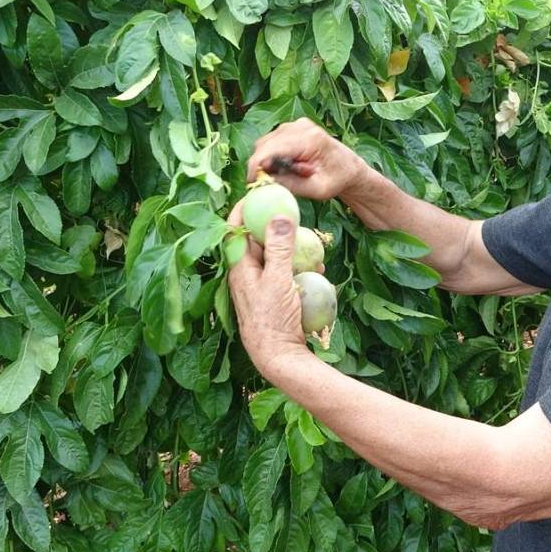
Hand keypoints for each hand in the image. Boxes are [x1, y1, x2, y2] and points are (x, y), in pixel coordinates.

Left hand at [227, 203, 308, 371]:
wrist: (277, 358)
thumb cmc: (274, 320)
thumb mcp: (279, 280)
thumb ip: (280, 248)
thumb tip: (279, 216)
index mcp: (239, 269)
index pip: (235, 231)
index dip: (243, 209)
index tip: (259, 193)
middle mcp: (245, 276)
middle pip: (256, 243)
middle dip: (276, 230)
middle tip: (294, 218)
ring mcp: (258, 288)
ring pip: (273, 259)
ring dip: (292, 252)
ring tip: (313, 254)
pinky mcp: (271, 298)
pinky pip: (283, 275)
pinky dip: (297, 270)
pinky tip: (315, 274)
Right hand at [248, 118, 367, 200]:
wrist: (348, 168)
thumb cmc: (336, 180)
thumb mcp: (317, 190)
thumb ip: (291, 185)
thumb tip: (265, 179)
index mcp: (310, 139)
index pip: (272, 148)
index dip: (256, 164)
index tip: (251, 182)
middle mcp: (301, 126)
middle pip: (265, 144)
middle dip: (264, 165)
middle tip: (275, 182)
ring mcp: (296, 124)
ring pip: (265, 143)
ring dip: (270, 160)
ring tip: (291, 173)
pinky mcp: (291, 127)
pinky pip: (271, 141)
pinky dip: (273, 155)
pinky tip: (289, 165)